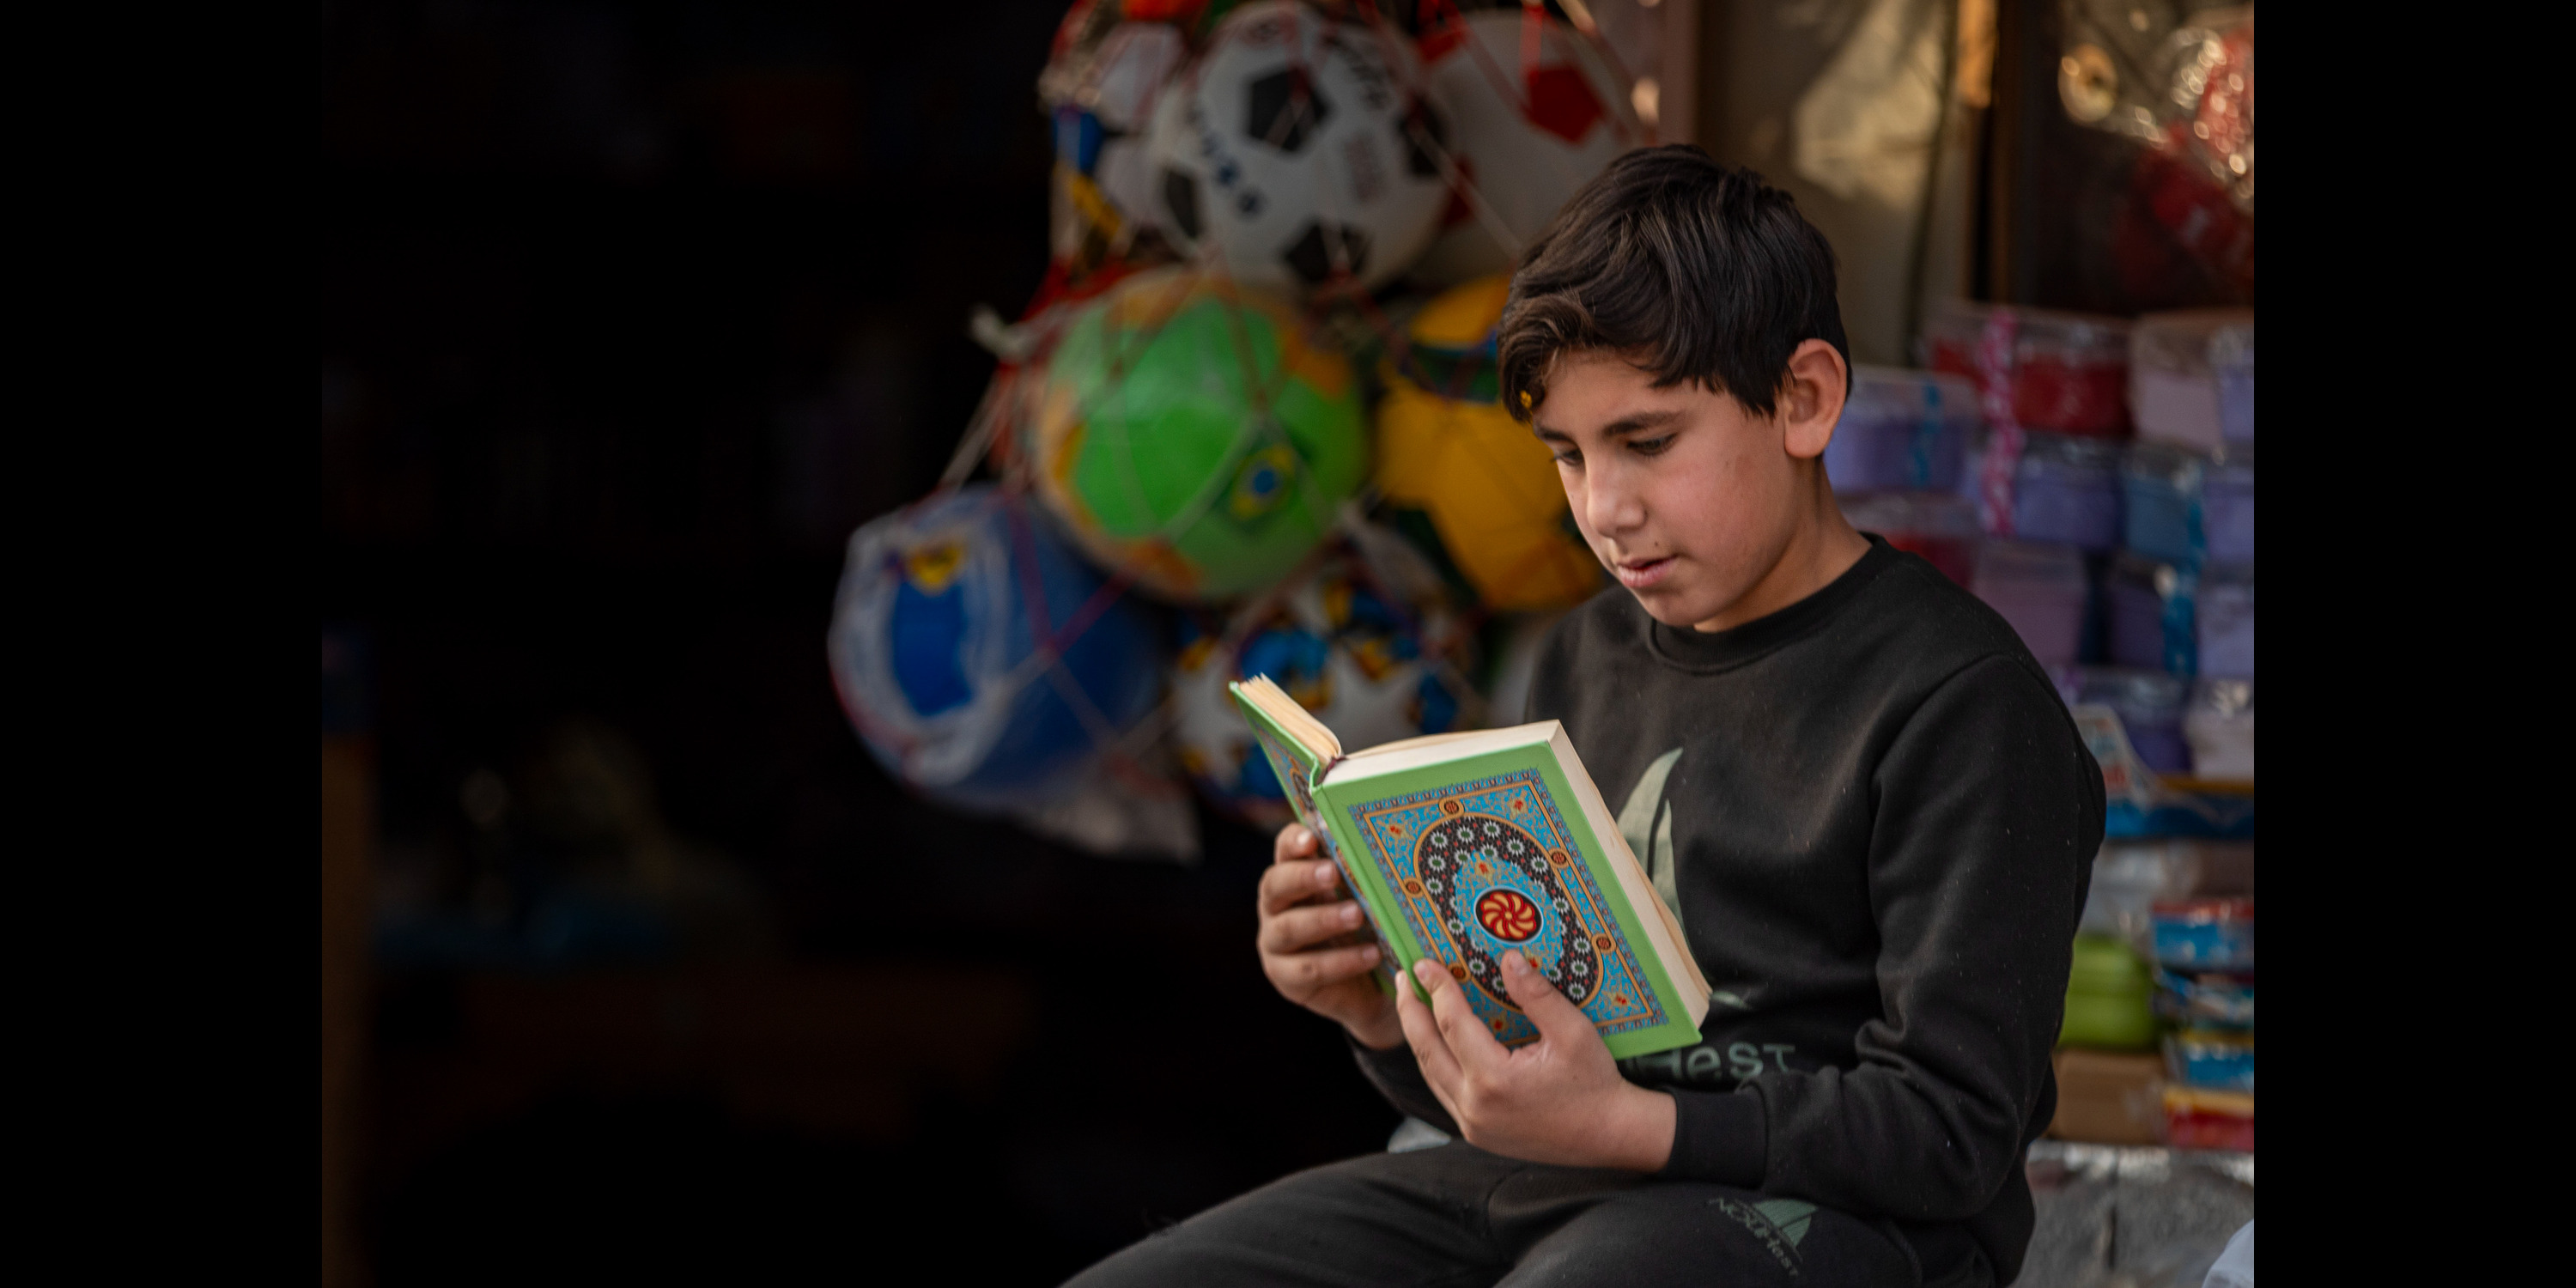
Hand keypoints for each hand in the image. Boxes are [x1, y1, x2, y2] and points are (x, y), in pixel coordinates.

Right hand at [1257, 824, 1401, 1049]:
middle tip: (1333, 873)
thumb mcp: (1366, 900)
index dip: (1294, 841)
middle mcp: (1275, 907)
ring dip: (1324, 920)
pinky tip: (1371, 954)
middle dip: (1303, 877)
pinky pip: (1309, 968)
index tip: (1311, 839)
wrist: (1370, 987)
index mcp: (1293, 877)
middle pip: (1275, 885)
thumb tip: (1387, 851)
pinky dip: (1342, 961)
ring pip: (1288, 928)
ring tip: (1358, 915)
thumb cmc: (1366, 928)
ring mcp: (1274, 944)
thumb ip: (1363, 877)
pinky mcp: (1285, 978)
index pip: (1284, 850)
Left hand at [1395, 950, 1675, 1170]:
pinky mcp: (1477, 1136)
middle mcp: (1475, 1106)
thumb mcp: (1573, 1031)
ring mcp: (1473, 1125)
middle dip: (1409, 1010)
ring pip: (1430, 1074)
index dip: (1437, 988)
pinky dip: (1435, 1063)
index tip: (1423, 964)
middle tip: (1403, 978)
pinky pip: (1444, 1093)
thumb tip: (1508, 958)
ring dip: (1418, 1037)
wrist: (1610, 1136)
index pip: (1452, 1023)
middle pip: (1426, 1049)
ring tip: (1413, 1005)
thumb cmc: (1595, 1083)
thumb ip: (1536, 995)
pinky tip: (1437, 1042)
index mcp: (1495, 1079)